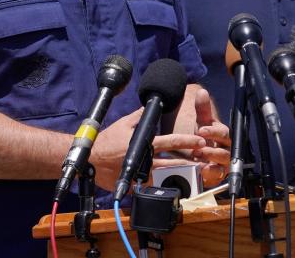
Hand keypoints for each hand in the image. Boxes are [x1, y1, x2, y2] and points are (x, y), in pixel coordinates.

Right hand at [90, 108, 205, 191]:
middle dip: (190, 161)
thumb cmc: (107, 140)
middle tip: (204, 160)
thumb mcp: (123, 124)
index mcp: (145, 144)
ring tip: (195, 175)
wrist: (91, 159)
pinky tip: (173, 188)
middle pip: (173, 162)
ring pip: (165, 177)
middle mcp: (145, 160)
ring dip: (180, 176)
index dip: (187, 140)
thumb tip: (151, 105)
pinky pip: (150, 188)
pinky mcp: (134, 186)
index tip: (200, 141)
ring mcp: (140, 175)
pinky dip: (161, 187)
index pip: (170, 141)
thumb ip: (139, 115)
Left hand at [189, 88, 231, 186]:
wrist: (200, 155)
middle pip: (225, 149)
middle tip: (199, 147)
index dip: (213, 131)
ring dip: (211, 159)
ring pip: (223, 162)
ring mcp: (224, 162)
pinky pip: (219, 175)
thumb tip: (202, 92)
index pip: (224, 132)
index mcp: (223, 135)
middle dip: (212, 148)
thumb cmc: (203, 138)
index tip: (201, 130)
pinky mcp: (219, 174)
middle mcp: (227, 149)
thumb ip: (202, 109)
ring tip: (198, 157)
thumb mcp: (202, 122)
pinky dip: (211, 173)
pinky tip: (202, 170)